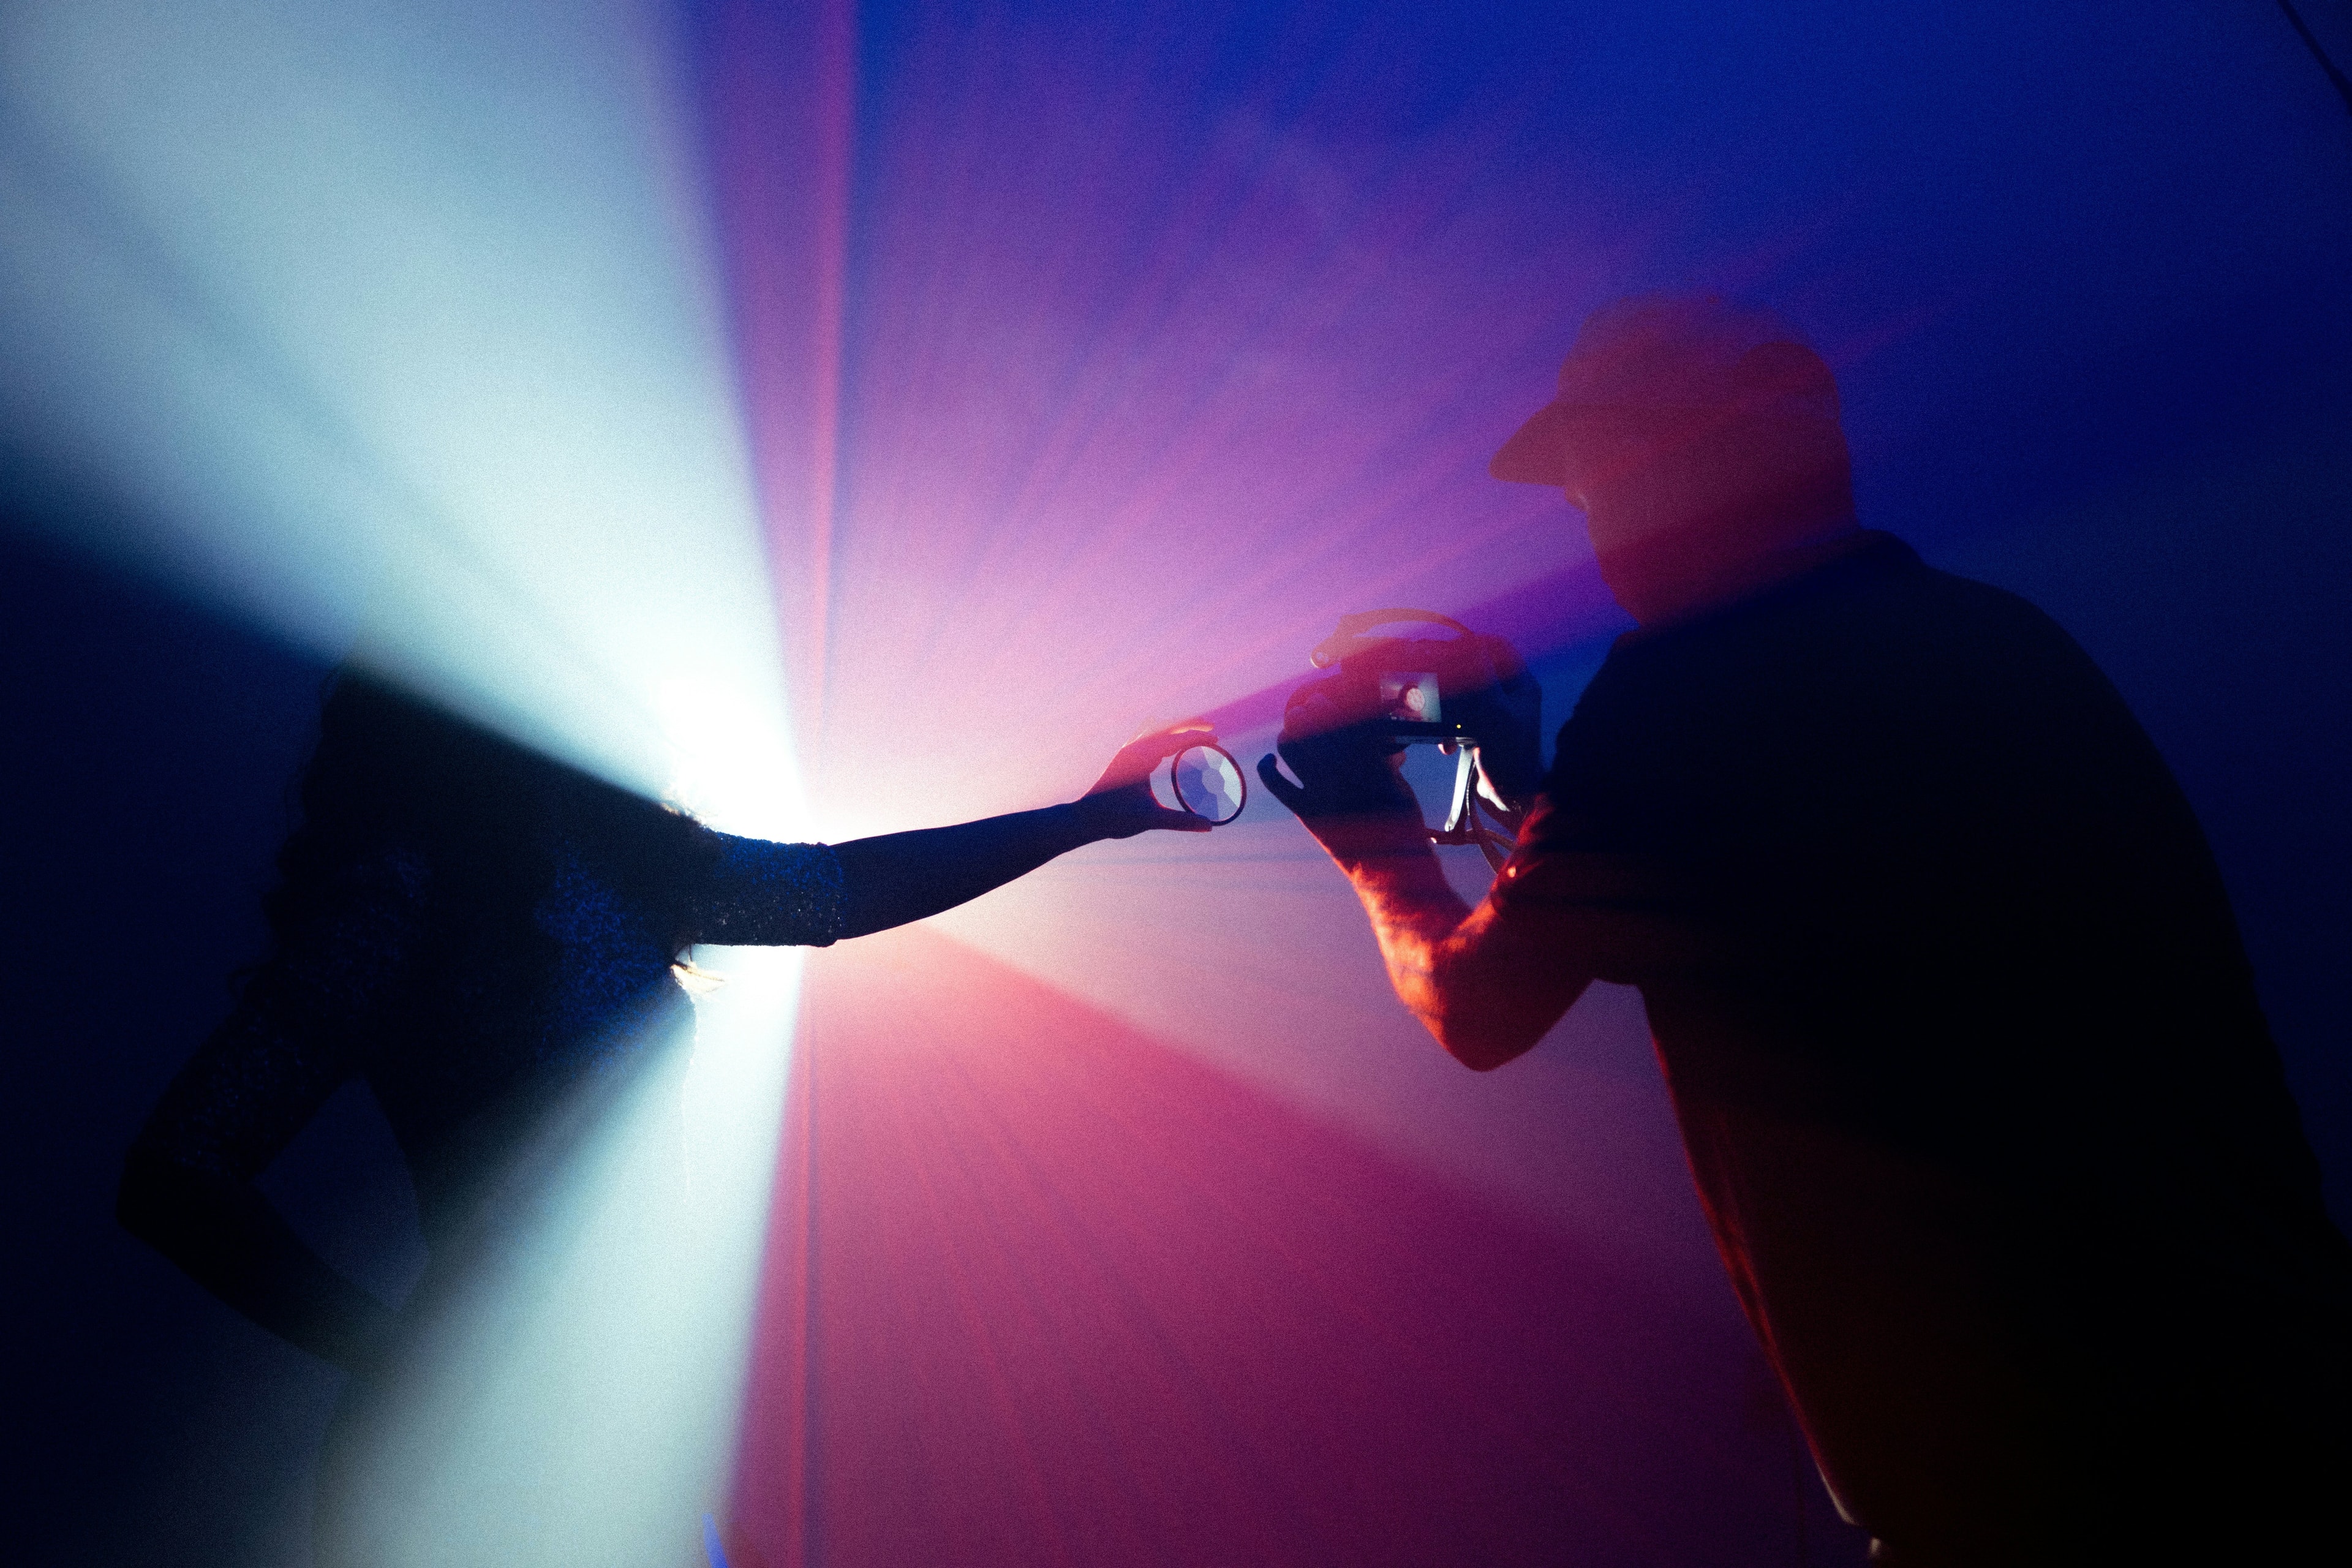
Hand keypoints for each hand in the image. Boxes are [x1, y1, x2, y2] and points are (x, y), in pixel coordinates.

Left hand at [1071, 720, 1220, 839]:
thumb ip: (1181, 822)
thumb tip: (1209, 826)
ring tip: (1193, 731)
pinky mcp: (1124, 758)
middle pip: (1166, 727)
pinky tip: (1168, 742)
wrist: (1085, 818)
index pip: (1175, 740)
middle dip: (1189, 725)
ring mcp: (1127, 752)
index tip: (1217, 739)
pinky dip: (1162, 736)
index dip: (1198, 738)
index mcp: (1141, 757)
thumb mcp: (1150, 819)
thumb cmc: (1114, 817)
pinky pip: (1147, 737)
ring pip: (1156, 730)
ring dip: (1175, 728)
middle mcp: (1133, 749)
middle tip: (1211, 729)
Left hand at [1256, 677, 1424, 858]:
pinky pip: (1278, 786)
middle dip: (1311, 710)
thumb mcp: (1399, 786)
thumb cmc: (1402, 827)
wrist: (1390, 870)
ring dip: (1289, 733)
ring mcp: (1322, 793)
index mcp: (1370, 762)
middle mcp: (1343, 773)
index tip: (1335, 693)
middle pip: (1315, 727)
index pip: (1348, 719)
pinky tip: (1270, 760)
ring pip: (1292, 749)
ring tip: (1293, 729)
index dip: (1339, 701)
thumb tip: (1372, 740)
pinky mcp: (1307, 813)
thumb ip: (1382, 760)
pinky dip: (1268, 769)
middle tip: (1312, 705)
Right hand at [1448, 636, 1542, 815]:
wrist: (1512, 799)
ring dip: (1450, 707)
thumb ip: (1482, 678)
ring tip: (1438, 720)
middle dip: (1455, 678)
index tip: (1447, 649)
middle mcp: (1512, 696)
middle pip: (1479, 672)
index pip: (1498, 649)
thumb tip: (1469, 646)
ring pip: (1468, 696)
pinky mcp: (1486, 735)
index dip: (1472, 644)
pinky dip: (1451, 729)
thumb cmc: (1510, 756)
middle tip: (1434, 681)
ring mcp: (1499, 715)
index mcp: (1522, 685)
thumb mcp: (1494, 713)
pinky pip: (1464, 721)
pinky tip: (1445, 745)